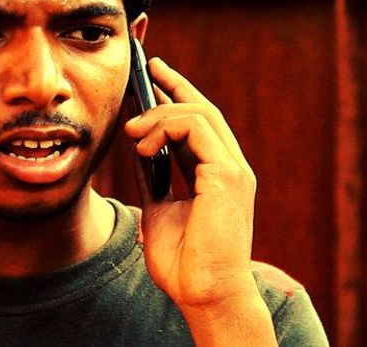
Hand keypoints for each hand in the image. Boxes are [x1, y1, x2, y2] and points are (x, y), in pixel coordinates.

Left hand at [123, 57, 260, 312]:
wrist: (203, 294)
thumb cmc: (185, 263)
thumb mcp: (160, 210)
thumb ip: (155, 180)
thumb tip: (139, 152)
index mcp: (220, 176)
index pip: (202, 124)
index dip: (180, 94)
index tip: (155, 75)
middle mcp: (232, 168)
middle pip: (204, 110)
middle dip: (173, 85)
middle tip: (144, 72)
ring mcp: (234, 170)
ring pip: (200, 113)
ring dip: (159, 115)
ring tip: (132, 132)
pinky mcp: (228, 175)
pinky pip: (196, 129)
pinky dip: (165, 129)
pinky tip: (144, 147)